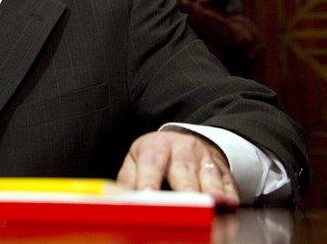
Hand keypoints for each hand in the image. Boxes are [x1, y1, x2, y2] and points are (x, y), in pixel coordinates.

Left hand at [116, 131, 239, 206]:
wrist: (183, 142)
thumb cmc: (155, 157)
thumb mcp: (136, 161)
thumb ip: (128, 180)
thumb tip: (119, 199)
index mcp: (156, 146)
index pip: (151, 162)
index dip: (148, 178)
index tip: (146, 194)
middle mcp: (183, 148)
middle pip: (183, 169)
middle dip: (184, 187)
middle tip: (185, 203)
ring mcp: (205, 158)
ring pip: (209, 175)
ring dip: (211, 191)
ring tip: (212, 204)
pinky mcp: (223, 170)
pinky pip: (228, 183)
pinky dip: (229, 196)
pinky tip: (229, 207)